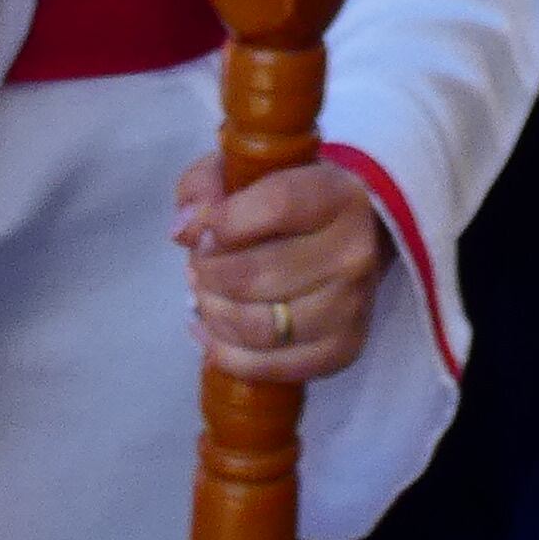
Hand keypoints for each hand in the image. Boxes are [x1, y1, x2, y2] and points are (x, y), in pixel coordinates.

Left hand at [175, 151, 391, 383]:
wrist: (351, 236)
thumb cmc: (290, 201)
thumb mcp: (248, 172)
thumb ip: (208, 186)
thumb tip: (184, 230)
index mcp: (338, 196)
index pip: (278, 205)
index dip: (224, 221)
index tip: (201, 231)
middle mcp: (354, 252)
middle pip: (260, 275)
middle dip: (210, 274)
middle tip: (197, 267)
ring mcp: (352, 307)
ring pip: (261, 327)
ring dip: (214, 314)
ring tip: (202, 297)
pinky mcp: (343, 350)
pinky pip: (271, 367)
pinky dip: (226, 354)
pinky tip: (208, 332)